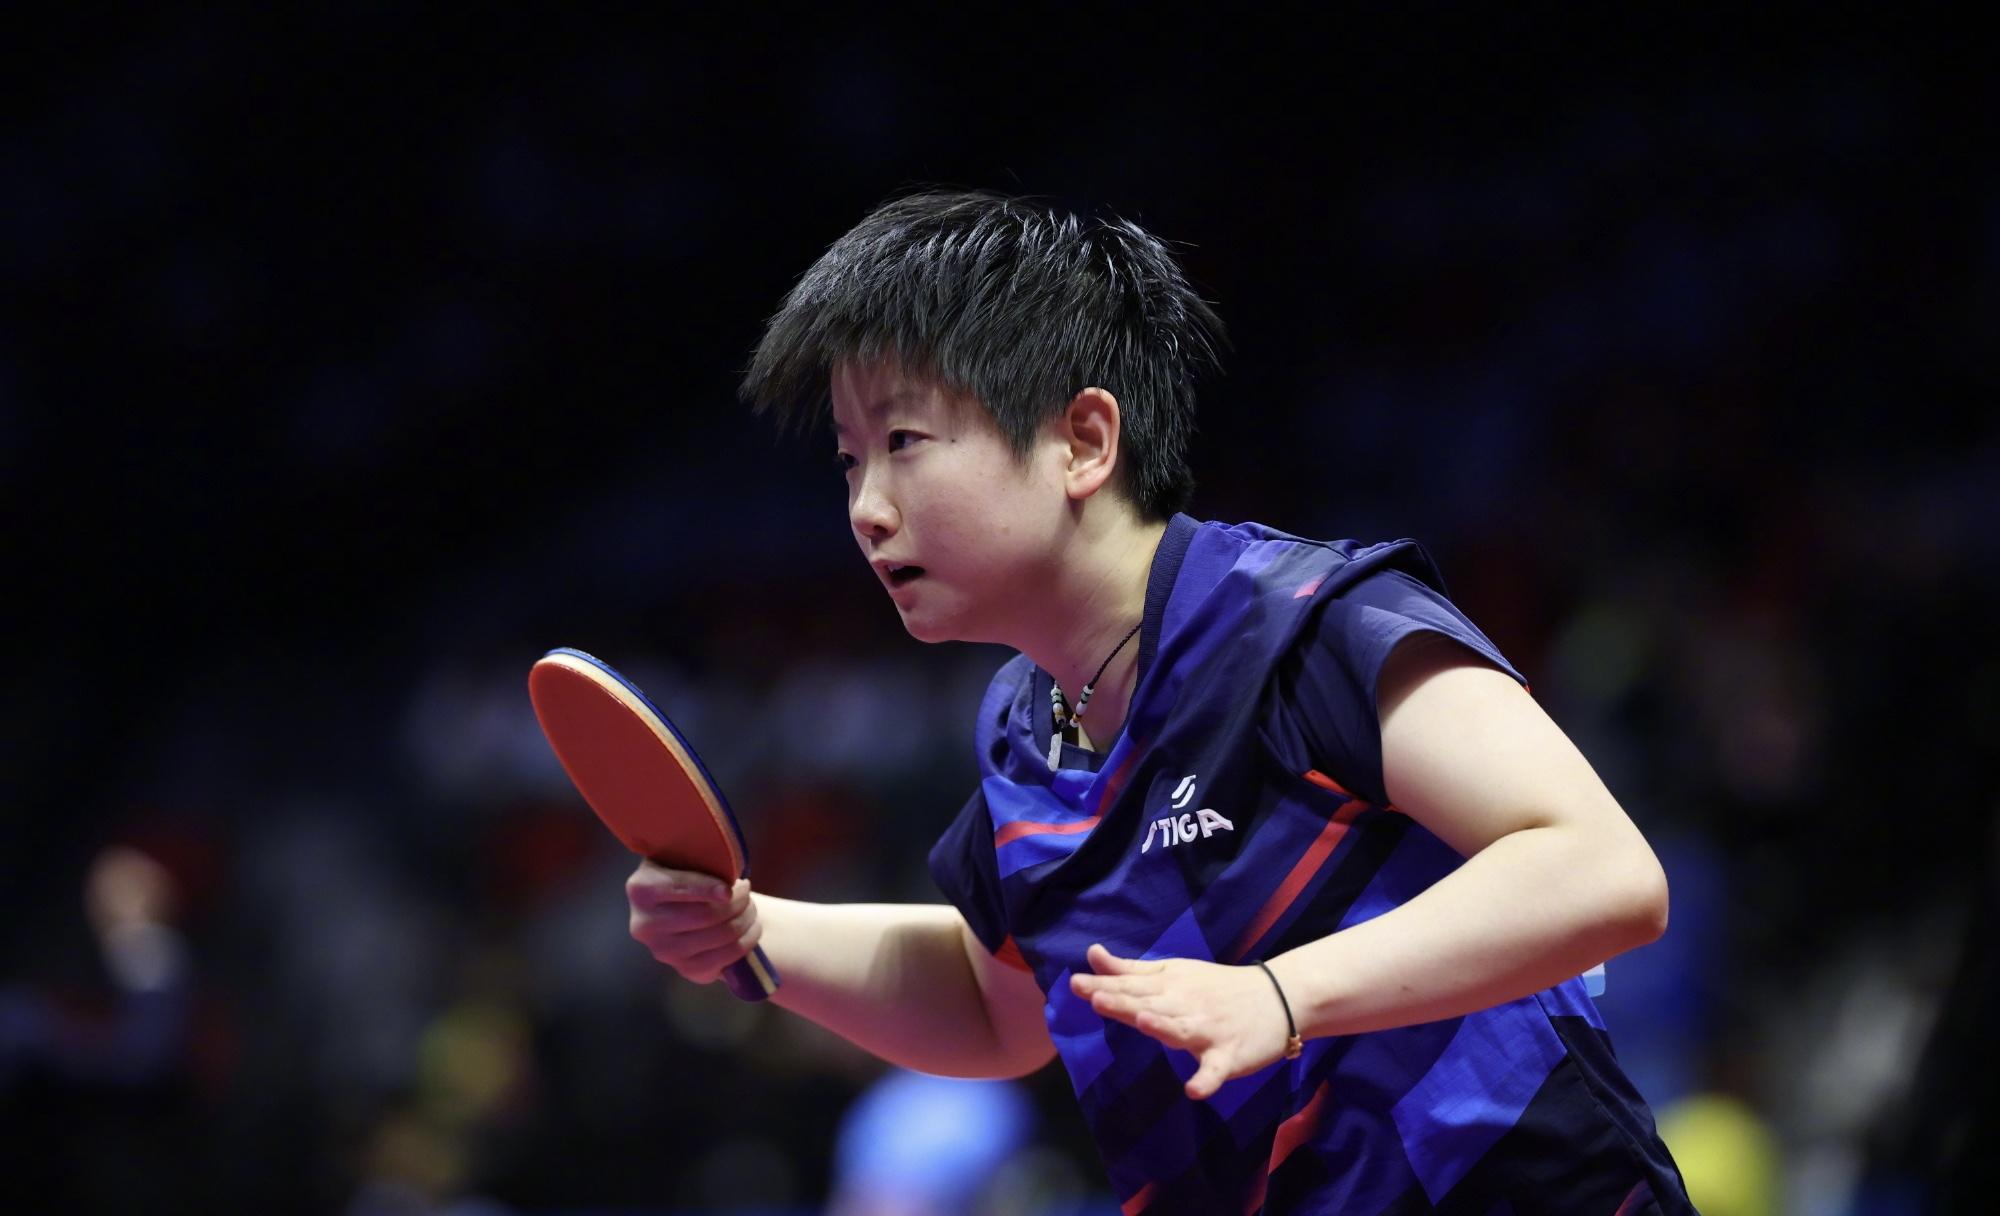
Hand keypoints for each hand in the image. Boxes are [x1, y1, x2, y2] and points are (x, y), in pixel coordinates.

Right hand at [626, 863, 761, 983]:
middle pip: (704, 915)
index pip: (677, 888)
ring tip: (750, 905)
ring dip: (745, 918)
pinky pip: (727, 956)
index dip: (707, 888)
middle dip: (737, 901)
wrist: (681, 906)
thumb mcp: (683, 855)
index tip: (730, 888)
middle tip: (746, 889)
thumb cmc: (687, 871)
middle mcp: (645, 925)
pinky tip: (752, 926)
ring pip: (720, 936)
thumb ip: (697, 854)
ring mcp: (663, 952)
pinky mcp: (686, 969)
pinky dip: (748, 939)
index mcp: (641, 889)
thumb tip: (727, 869)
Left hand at [1070, 943, 1294, 1099]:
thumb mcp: (1172, 974)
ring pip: (1182, 1030)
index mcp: (1170, 986)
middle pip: (1151, 1004)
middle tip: (1095, 997)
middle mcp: (1185, 1005)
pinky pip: (1216, 1070)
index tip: (1075, 983)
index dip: (1104, 986)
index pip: (1132, 986)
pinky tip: (1194, 1090)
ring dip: (1163, 1027)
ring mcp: (1208, 1030)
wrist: (1279, 999)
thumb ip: (1130, 970)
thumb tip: (1091, 954)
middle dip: (1124, 1002)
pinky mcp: (1230, 1055)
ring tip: (1142, 1021)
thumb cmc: (1215, 988)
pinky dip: (1207, 1080)